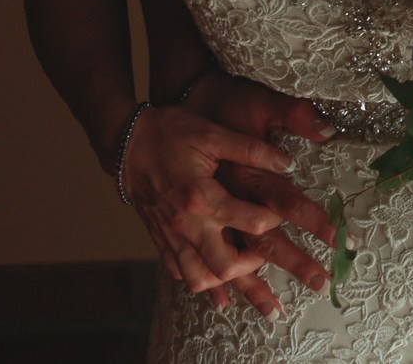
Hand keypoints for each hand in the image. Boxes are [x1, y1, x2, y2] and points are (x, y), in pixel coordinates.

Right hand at [119, 103, 297, 304]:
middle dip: (253, 263)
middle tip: (266, 247)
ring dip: (226, 277)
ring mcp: (170, 236)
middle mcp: (186, 224)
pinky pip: (179, 272)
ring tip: (245, 264)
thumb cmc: (170, 134)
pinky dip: (200, 278)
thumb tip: (286, 163)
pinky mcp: (160, 239)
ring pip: (200, 279)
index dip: (276, 219)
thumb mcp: (213, 133)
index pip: (252, 222)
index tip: (284, 212)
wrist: (126, 143)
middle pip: (225, 266)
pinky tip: (216, 274)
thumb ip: (252, 149)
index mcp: (202, 197)